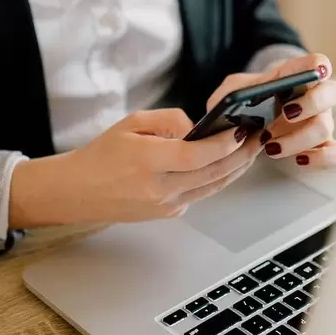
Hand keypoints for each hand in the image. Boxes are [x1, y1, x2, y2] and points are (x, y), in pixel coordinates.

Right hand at [9, 109, 261, 229]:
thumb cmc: (100, 155)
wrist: (77, 192)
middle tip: (258, 138)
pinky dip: (215, 179)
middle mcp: (159, 188)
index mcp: (148, 162)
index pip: (198, 155)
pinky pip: (199, 194)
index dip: (225, 144)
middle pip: (213, 173)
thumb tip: (199, 127)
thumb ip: (169, 121)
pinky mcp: (167, 213)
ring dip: (235, 170)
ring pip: (212, 187)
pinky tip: (226, 165)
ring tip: (250, 152)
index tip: (243, 131)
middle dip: (240, 156)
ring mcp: (165, 205)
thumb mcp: (130, 124)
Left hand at [207, 53, 335, 168]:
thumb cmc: (247, 101)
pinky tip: (298, 160)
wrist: (252, 120)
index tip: (313, 73)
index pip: (317, 63)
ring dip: (298, 139)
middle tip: (286, 113)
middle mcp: (314, 97)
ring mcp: (320, 121)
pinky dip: (320, 158)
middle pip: (331, 93)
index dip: (319, 67)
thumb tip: (231, 107)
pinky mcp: (321, 145)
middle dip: (311, 103)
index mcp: (296, 76)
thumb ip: (231, 93)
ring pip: (326, 127)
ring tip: (270, 147)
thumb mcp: (233, 90)